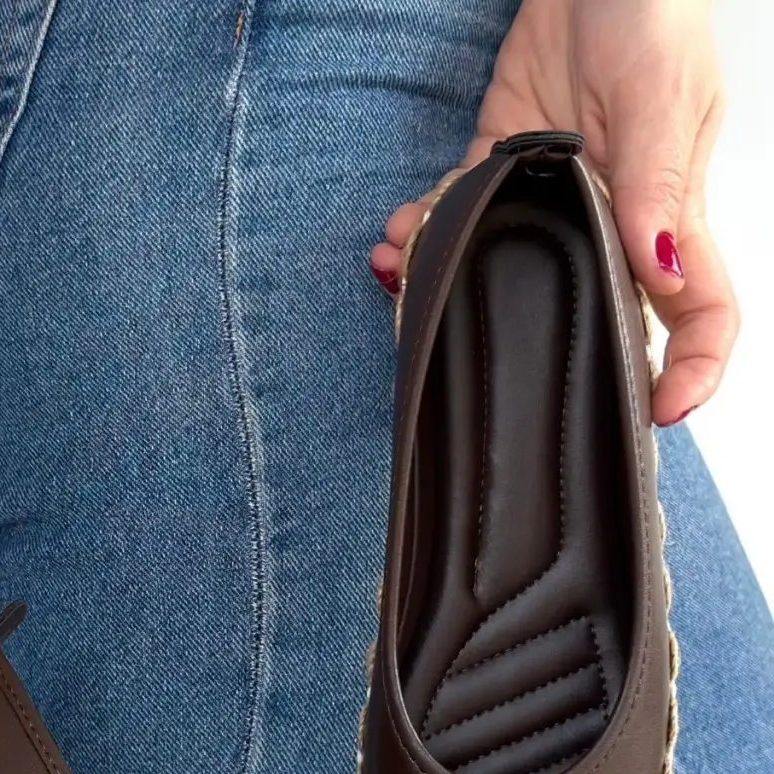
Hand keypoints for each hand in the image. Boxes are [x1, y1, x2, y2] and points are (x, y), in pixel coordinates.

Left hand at [372, 0, 736, 425]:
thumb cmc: (650, 11)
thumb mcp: (662, 94)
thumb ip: (657, 184)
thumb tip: (664, 270)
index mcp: (672, 214)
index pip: (702, 311)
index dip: (691, 371)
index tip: (658, 412)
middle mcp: (616, 222)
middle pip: (595, 315)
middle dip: (542, 348)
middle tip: (491, 370)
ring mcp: (558, 201)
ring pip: (512, 272)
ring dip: (451, 285)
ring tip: (402, 279)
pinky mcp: (506, 169)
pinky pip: (462, 216)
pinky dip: (423, 229)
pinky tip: (394, 235)